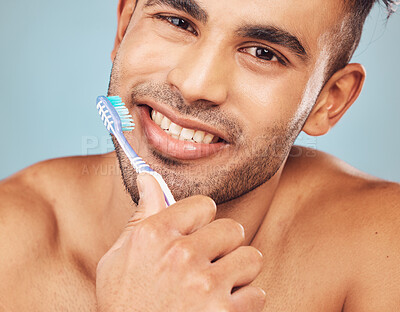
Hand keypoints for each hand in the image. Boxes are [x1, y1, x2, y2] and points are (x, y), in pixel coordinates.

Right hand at [96, 173, 265, 311]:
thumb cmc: (125, 303)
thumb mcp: (120, 256)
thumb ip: (142, 214)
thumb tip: (148, 177)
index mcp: (154, 235)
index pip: (204, 205)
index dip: (202, 221)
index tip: (195, 234)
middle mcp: (181, 256)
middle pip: (232, 229)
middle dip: (223, 246)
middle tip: (207, 263)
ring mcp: (205, 286)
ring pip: (251, 258)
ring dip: (238, 272)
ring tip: (216, 286)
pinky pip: (257, 293)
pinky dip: (244, 302)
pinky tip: (221, 307)